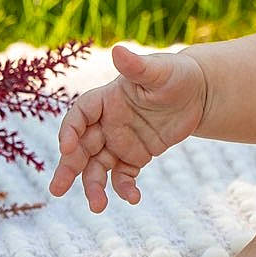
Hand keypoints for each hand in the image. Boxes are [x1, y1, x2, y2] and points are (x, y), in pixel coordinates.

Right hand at [48, 44, 208, 211]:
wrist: (198, 93)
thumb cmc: (176, 74)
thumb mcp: (159, 70)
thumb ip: (137, 66)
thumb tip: (117, 50)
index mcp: (107, 98)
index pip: (80, 114)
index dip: (70, 130)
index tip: (67, 147)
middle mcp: (108, 121)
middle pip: (82, 146)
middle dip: (69, 167)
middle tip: (57, 189)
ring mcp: (120, 141)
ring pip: (98, 166)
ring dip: (93, 185)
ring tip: (97, 206)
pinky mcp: (135, 156)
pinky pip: (124, 175)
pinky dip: (124, 188)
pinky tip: (133, 198)